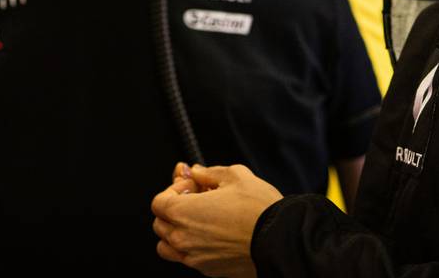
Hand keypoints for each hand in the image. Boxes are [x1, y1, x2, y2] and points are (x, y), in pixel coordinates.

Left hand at [151, 164, 282, 277]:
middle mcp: (183, 238)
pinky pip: (188, 259)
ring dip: (176, 232)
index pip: (158, 202)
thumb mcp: (234, 176)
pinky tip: (213, 234)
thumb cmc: (258, 209)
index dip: (173, 189)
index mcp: (183, 213)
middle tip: (197, 199)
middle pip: (160, 223)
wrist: (280, 240)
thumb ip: (208, 172)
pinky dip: (192, 247)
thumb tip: (197, 171)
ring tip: (198, 221)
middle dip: (174, 208)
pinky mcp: (209, 270)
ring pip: (168, 246)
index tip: (192, 185)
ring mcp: (195, 258)